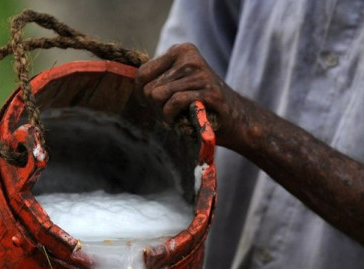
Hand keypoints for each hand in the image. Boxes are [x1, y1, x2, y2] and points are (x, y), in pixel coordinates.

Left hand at [136, 43, 255, 150]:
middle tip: (174, 113)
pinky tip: (185, 119)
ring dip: (165, 115)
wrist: (236, 120)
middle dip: (156, 108)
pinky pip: (173, 103)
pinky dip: (173, 117)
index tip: (157, 105)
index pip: (142, 74)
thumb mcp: (176, 85)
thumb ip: (155, 81)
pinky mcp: (208, 91)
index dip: (143, 96)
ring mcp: (200, 73)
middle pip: (148, 88)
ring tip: (181, 115)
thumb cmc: (198, 106)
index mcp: (181, 51)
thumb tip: (127, 85)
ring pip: (158, 96)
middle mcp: (190, 57)